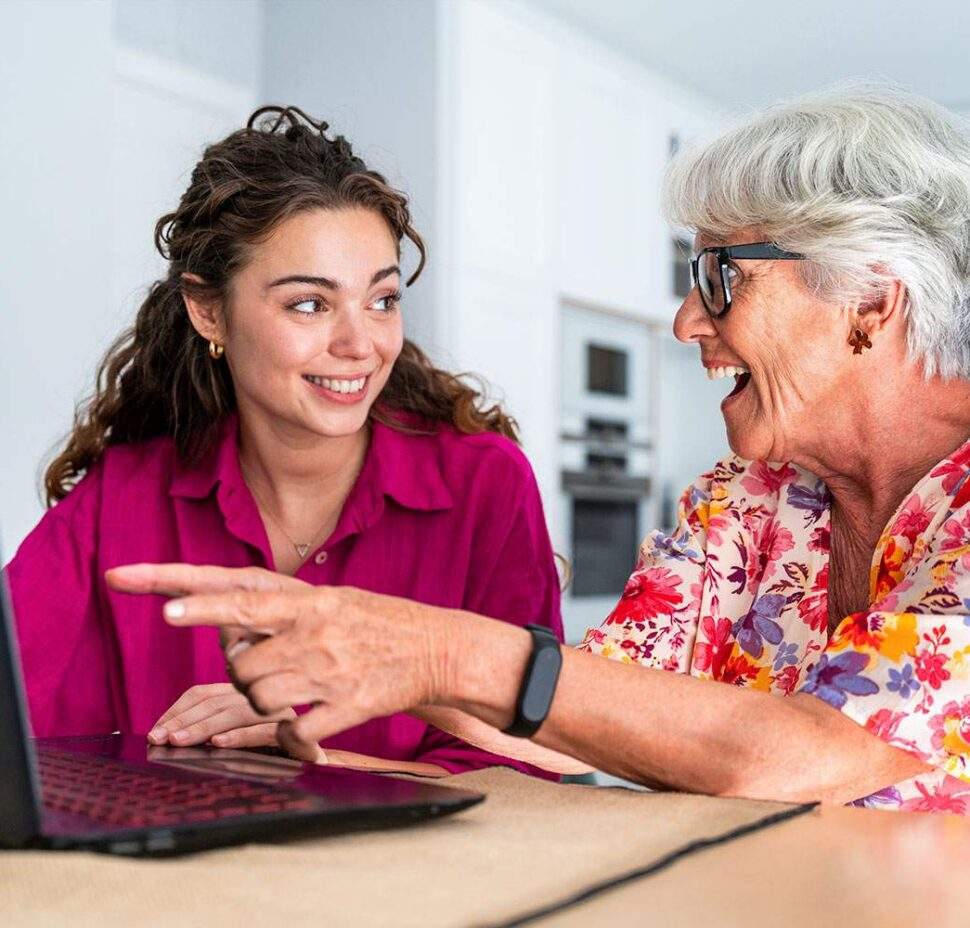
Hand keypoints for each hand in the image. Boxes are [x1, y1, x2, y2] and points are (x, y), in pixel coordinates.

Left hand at [108, 563, 458, 761]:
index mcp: (310, 601)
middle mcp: (316, 633)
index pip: (243, 598)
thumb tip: (230, 629)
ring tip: (294, 691)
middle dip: (242, 674)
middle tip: (269, 669)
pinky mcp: (347, 707)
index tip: (160, 605)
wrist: (437, 648)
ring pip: (259, 697)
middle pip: (240, 664)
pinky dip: (289, 734)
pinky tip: (305, 722)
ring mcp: (331, 671)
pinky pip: (292, 730)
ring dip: (264, 702)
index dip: (200, 603)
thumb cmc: (380, 622)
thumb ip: (283, 610)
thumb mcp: (334, 600)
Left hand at [146, 682, 298, 750]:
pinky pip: (266, 731)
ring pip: (237, 712)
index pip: (204, 694)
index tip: (155, 731)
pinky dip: (240, 736)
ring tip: (179, 742)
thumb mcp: (232, 745)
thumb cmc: (268, 762)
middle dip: (183, 720)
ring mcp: (282, 714)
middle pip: (217, 701)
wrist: (315, 773)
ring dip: (204, 727)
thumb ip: (208, 733)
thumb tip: (165, 735)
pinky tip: (218, 744)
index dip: (177, 711)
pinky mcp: (298, 735)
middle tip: (159, 738)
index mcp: (246, 696)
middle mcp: (263, 698)